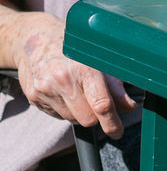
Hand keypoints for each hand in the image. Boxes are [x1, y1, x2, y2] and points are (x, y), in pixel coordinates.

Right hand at [14, 12, 136, 138]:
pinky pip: (56, 115)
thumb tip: (129, 107)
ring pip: (72, 119)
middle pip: (86, 119)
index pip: (101, 104)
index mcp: (85, 69)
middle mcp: (63, 80)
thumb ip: (115, 85)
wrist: (35, 38)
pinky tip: (64, 91)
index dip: (112, 122)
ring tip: (78, 91)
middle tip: (99, 106)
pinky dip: (65, 109)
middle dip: (96, 118)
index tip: (117, 132)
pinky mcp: (33, 96)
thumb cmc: (74, 48)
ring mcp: (46, 89)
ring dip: (80, 112)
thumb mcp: (99, 60)